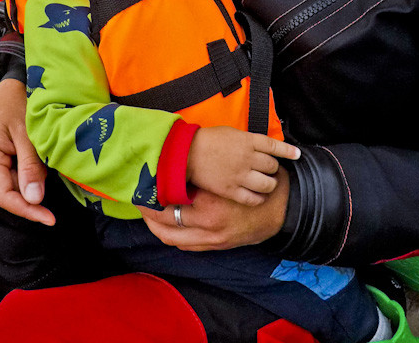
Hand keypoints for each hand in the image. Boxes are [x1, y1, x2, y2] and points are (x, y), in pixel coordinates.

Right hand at [0, 78, 54, 224]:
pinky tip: (44, 167)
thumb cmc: (21, 101)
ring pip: (13, 183)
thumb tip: (34, 200)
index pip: (4, 195)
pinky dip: (31, 174)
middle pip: (8, 191)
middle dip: (32, 197)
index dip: (27, 210)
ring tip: (51, 171)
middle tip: (57, 201)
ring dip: (33, 184)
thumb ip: (31, 166)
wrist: (14, 84)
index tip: (50, 218)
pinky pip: (15, 173)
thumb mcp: (29, 133)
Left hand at [140, 166, 289, 250]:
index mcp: (208, 204)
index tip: (143, 188)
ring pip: (173, 239)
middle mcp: (207, 225)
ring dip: (158, 228)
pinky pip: (186, 246)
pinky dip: (173, 236)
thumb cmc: (252, 185)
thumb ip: (203, 178)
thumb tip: (174, 172)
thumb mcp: (226, 176)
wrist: (278, 208)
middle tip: (140, 203)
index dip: (153, 198)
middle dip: (149, 216)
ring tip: (149, 216)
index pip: (169, 204)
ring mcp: (212, 239)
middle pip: (165, 225)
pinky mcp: (217, 246)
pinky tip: (168, 226)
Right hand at [186, 126, 299, 205]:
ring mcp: (240, 175)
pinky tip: (258, 197)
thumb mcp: (231, 132)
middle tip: (269, 170)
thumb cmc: (207, 139)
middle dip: (273, 168)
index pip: (275, 146)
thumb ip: (248, 140)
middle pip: (272, 166)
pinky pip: (253, 198)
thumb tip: (261, 146)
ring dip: (270, 184)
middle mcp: (248, 158)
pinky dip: (259, 198)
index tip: (296, 154)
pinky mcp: (232, 190)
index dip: (288, 151)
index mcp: (248, 141)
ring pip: (267, 183)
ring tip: (266, 183)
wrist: (187, 153)